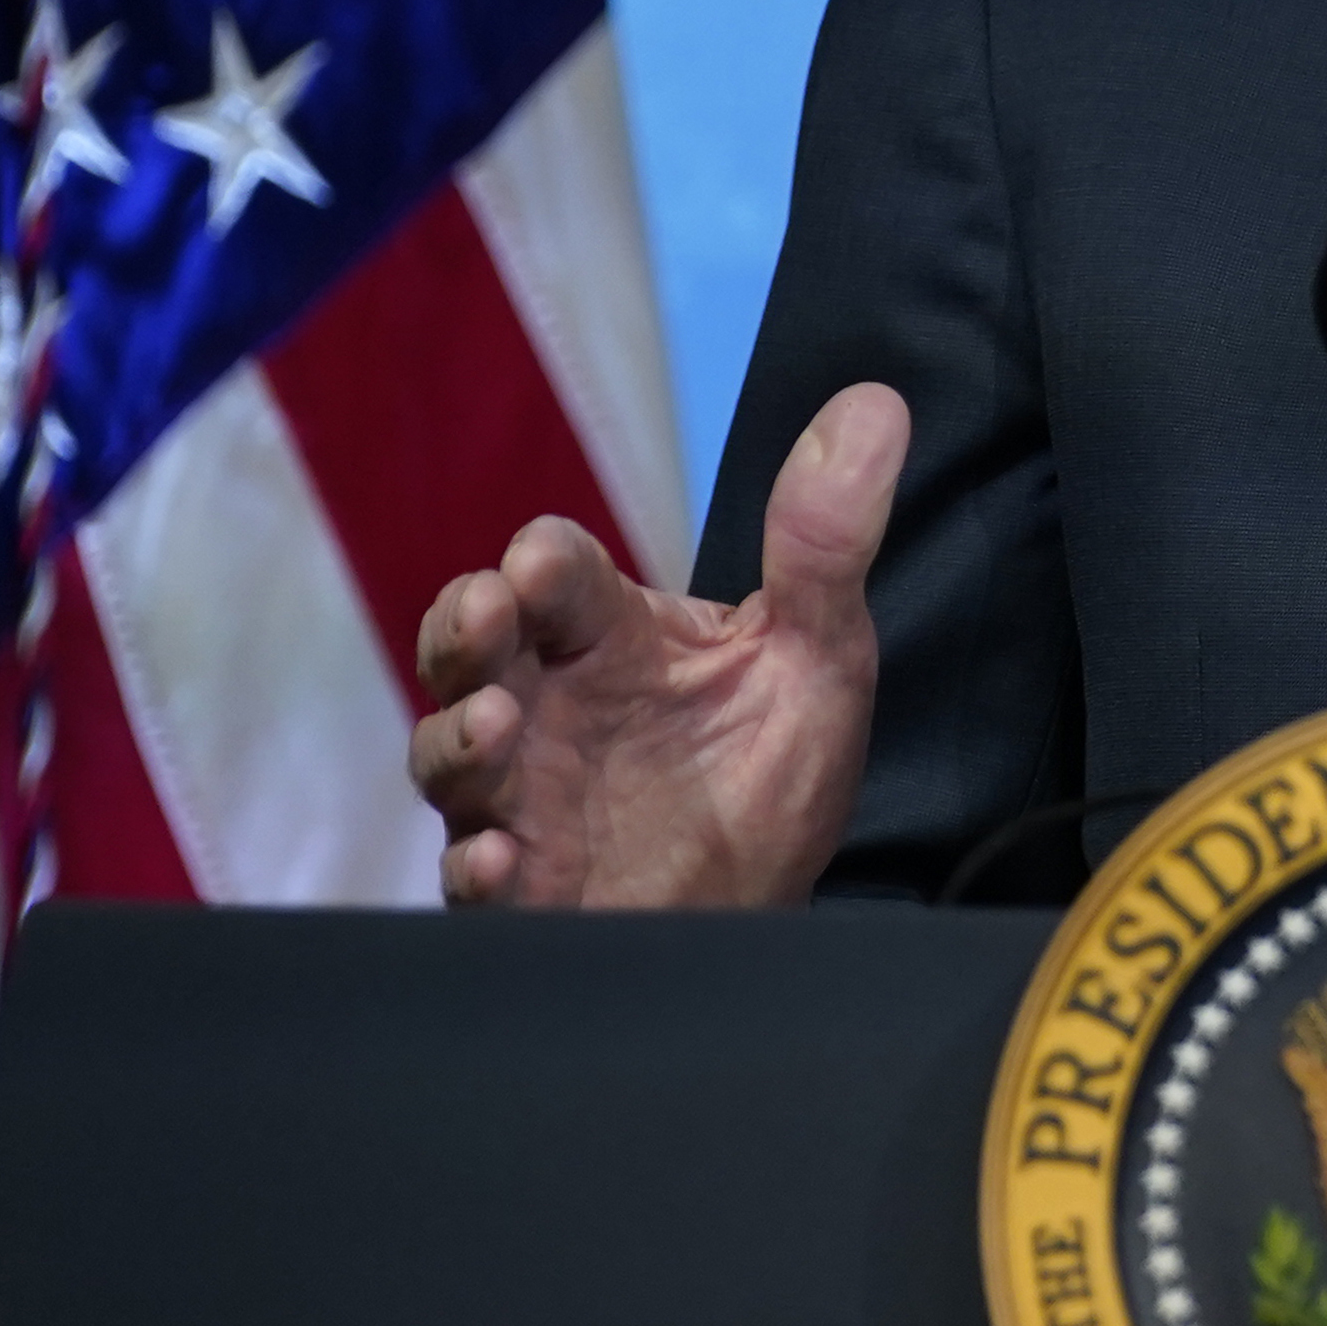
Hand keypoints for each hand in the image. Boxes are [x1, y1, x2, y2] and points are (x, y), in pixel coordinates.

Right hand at [407, 383, 906, 906]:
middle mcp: (549, 708)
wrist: (757, 922)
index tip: (541, 564)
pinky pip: (471, 880)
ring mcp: (522, 799)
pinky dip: (477, 868)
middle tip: (486, 612)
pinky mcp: (522, 893)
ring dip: (459, 739)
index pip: (558, 577)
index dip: (543, 564)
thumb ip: (827, 540)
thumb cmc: (770, 779)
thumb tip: (876, 403)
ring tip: (496, 728)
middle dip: (463, 628)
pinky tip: (500, 859)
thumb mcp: (817, 655)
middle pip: (470, 648)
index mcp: (613, 640)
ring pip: (450, 755)